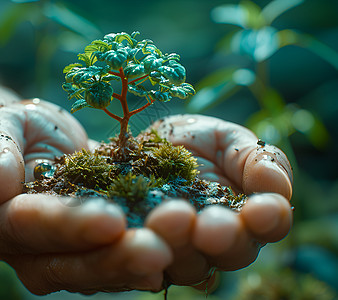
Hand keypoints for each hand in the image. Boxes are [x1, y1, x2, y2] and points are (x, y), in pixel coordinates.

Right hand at [0, 100, 172, 294]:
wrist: (33, 144)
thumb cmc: (12, 131)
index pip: (27, 227)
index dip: (68, 224)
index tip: (111, 219)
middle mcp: (21, 250)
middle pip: (64, 264)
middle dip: (112, 258)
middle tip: (157, 249)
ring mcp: (55, 256)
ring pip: (93, 274)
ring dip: (133, 266)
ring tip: (173, 252)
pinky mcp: (85, 253)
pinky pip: (111, 268)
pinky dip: (139, 266)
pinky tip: (173, 259)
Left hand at [145, 114, 292, 287]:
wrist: (141, 144)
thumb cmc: (192, 141)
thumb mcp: (226, 140)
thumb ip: (256, 159)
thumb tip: (278, 187)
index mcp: (245, 214)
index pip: (267, 225)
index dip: (268, 220)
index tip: (262, 210)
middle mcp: (214, 240)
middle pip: (230, 254)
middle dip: (224, 240)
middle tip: (211, 228)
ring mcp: (176, 249)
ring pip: (186, 264)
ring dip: (179, 245)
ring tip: (169, 219)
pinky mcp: (139, 252)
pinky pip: (140, 267)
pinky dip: (137, 258)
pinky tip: (131, 237)